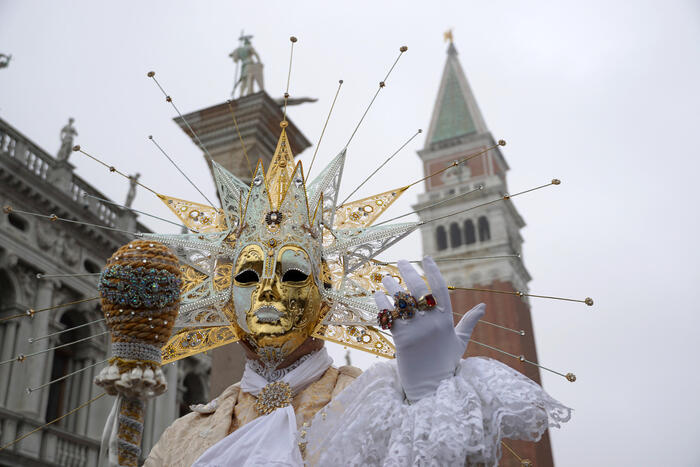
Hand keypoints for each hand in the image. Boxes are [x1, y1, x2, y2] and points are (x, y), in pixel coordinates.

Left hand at [374, 257, 484, 401]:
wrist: (431, 388)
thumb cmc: (445, 364)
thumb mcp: (459, 342)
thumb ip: (469, 322)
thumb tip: (483, 306)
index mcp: (446, 320)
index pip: (440, 289)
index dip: (433, 271)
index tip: (426, 257)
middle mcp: (432, 322)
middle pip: (419, 289)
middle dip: (409, 272)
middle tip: (400, 261)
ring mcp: (417, 330)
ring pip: (402, 301)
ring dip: (392, 286)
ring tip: (385, 278)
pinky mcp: (402, 340)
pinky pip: (390, 316)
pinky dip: (383, 304)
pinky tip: (378, 296)